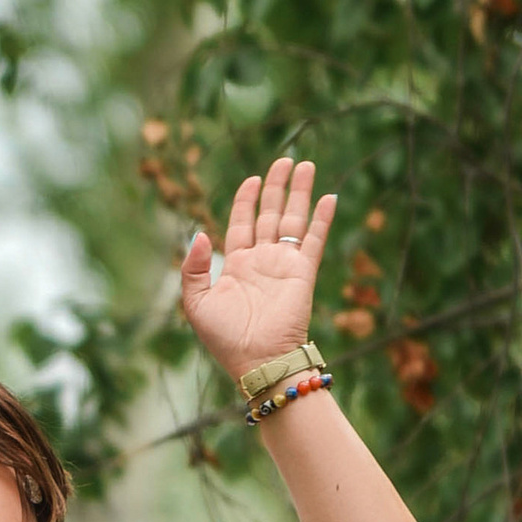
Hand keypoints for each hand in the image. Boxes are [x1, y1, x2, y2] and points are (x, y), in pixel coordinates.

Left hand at [178, 153, 337, 386]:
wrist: (258, 361)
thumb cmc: (225, 339)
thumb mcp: (196, 304)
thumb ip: (193, 268)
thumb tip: (200, 233)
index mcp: (236, 265)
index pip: (241, 223)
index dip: (246, 200)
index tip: (253, 178)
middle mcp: (261, 260)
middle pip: (270, 214)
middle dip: (277, 187)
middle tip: (285, 160)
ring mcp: (283, 265)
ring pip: (292, 220)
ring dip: (299, 193)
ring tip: (305, 165)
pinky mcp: (303, 273)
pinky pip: (313, 239)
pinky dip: (321, 218)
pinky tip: (328, 197)